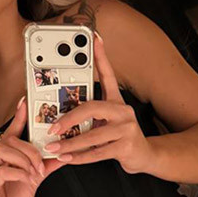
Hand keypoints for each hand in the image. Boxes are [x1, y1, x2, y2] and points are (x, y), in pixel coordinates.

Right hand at [0, 96, 46, 196]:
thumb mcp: (34, 180)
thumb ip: (46, 166)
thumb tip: (65, 154)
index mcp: (2, 156)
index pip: (10, 132)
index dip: (18, 117)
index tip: (25, 101)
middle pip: (9, 141)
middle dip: (29, 151)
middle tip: (41, 165)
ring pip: (3, 152)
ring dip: (24, 161)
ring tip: (34, 174)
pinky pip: (0, 171)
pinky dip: (17, 173)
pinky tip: (26, 180)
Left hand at [42, 32, 154, 174]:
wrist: (145, 156)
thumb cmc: (121, 138)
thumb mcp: (108, 121)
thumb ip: (90, 115)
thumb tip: (60, 116)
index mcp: (116, 101)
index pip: (108, 74)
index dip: (101, 56)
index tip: (94, 37)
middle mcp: (123, 111)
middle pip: (92, 108)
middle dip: (68, 119)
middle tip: (52, 127)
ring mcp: (126, 128)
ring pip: (92, 135)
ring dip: (70, 144)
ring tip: (54, 148)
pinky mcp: (126, 146)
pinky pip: (97, 152)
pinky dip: (80, 157)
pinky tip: (67, 159)